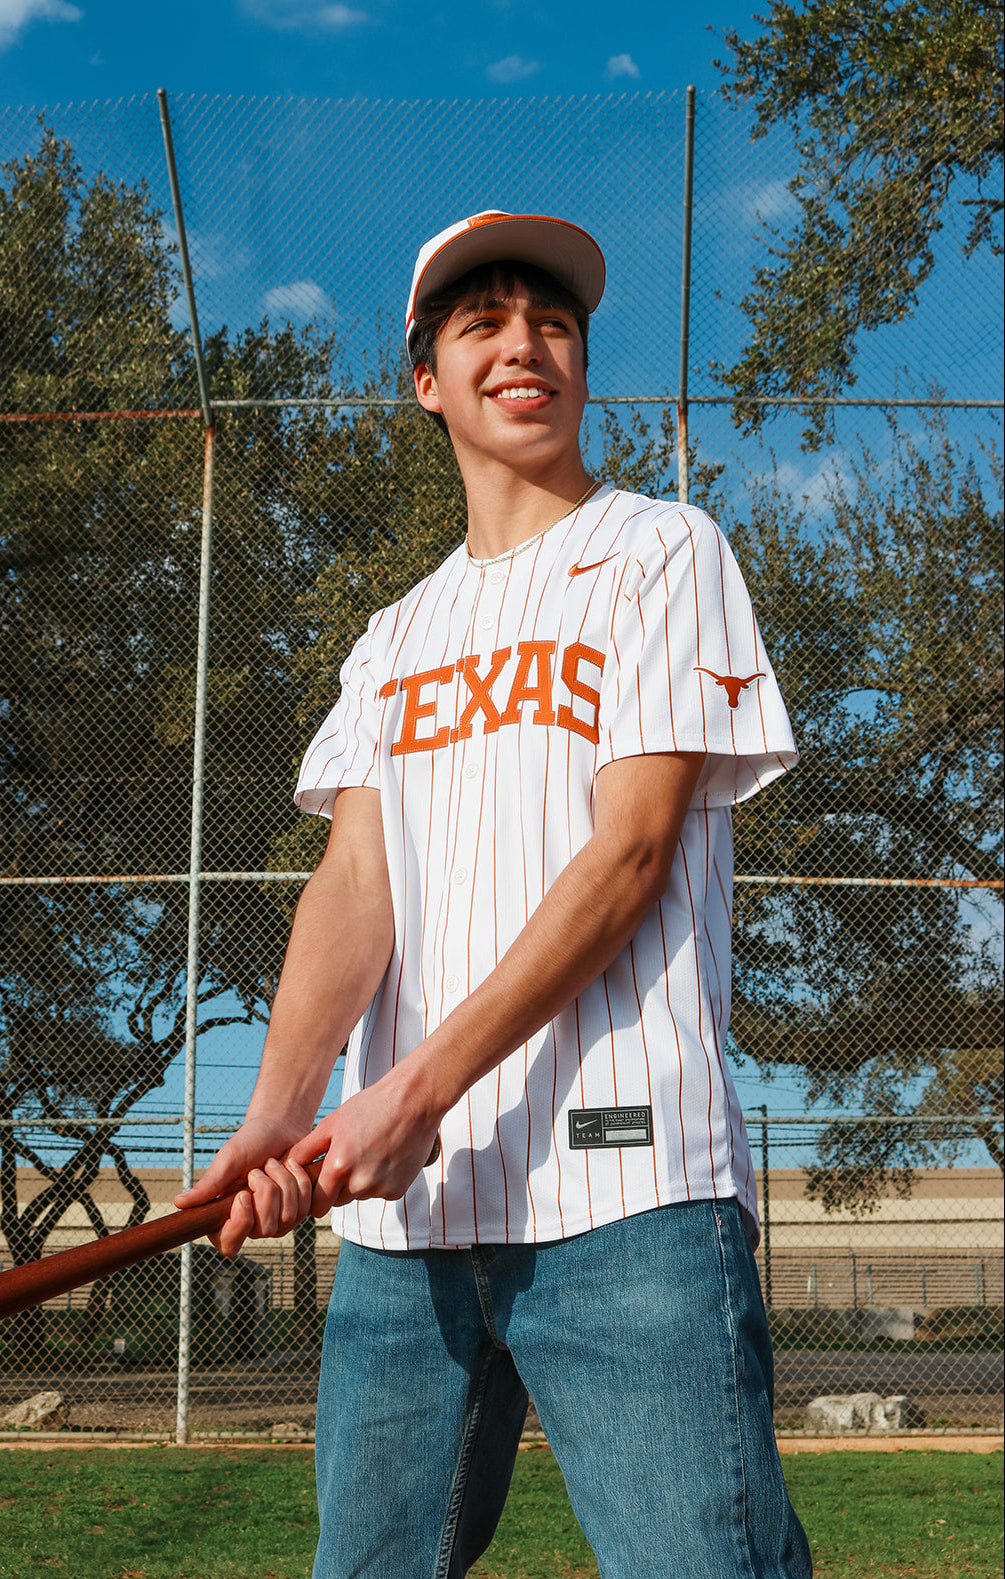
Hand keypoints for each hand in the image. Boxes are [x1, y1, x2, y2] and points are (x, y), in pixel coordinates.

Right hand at [174, 1116, 314, 1257]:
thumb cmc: (249, 1142)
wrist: (279, 1128)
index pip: (229, 1245)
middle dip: (266, 1192)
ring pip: (288, 1218)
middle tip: (258, 1170)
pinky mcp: (297, 1211)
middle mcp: (250, 1225)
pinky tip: (291, 1166)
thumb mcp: (228, 1159)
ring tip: (273, 1164)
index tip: (243, 1195)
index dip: (240, 1224)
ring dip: (283, 1183)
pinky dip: (299, 1181)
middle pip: (265, 1229)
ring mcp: (276, 1221)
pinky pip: (305, 1208)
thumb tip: (178, 1202)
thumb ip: (208, 1184)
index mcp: (225, 1217)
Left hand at [288, 1067, 441, 1215]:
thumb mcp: (331, 1123)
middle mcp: (360, 1184)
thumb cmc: (369, 1107)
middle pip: (337, 1201)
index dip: (313, 1195)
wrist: (414, 1101)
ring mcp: (381, 1189)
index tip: (317, 1182)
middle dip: (336, 1187)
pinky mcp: (398, 1190)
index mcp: (339, 1168)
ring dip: (358, 1182)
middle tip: (345, 1158)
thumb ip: (305, 1150)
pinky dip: (379, 1180)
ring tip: (367, 1151)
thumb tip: (284, 1168)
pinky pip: (379, 1193)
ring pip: (359, 1196)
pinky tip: (385, 1155)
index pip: (316, 1206)